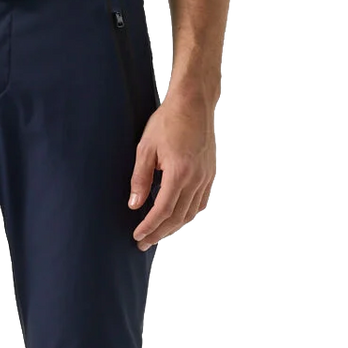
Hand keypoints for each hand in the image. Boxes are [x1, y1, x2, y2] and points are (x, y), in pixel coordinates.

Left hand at [128, 92, 218, 252]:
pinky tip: (179, 218)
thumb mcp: (146, 148)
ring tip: (158, 233)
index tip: (138, 236)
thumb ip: (140, 178)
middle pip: (178, 217)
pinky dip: (189, 214)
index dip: (150, 227)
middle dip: (159, 233)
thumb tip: (135, 204)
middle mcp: (197, 179)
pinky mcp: (212, 173)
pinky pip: (202, 202)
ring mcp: (207, 177)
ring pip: (192, 212)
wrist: (194, 104)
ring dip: (174, 226)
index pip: (163, 210)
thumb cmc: (168, 121)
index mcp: (179, 173)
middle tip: (143, 242)